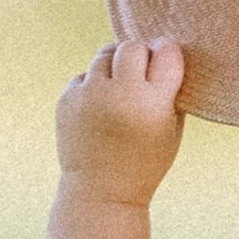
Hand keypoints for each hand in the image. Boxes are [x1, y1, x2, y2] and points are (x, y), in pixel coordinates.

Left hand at [55, 38, 186, 205]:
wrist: (102, 191)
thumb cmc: (145, 161)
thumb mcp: (171, 129)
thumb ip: (171, 90)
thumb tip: (162, 51)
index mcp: (153, 103)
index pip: (166, 52)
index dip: (166, 53)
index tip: (164, 60)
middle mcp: (120, 94)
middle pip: (132, 47)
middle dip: (139, 55)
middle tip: (140, 72)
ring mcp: (90, 96)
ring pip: (105, 54)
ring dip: (114, 67)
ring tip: (118, 89)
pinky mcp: (67, 100)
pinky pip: (84, 75)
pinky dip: (93, 86)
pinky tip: (99, 109)